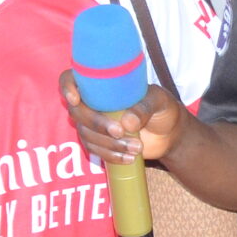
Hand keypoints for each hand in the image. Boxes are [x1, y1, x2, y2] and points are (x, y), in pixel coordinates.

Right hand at [59, 73, 190, 168]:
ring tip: (137, 147)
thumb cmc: (162, 107)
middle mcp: (93, 101)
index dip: (67, 87)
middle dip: (97, 123)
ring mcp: (93, 123)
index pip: (71, 78)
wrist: (169, 132)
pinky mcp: (99, 142)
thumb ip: (144, 107)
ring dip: (108, 144)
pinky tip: (129, 158)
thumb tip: (127, 122)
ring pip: (86, 134)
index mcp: (103, 83)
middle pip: (77, 111)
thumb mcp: (158, 101)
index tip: (76, 99)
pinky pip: (94, 150)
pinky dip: (110, 155)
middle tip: (119, 132)